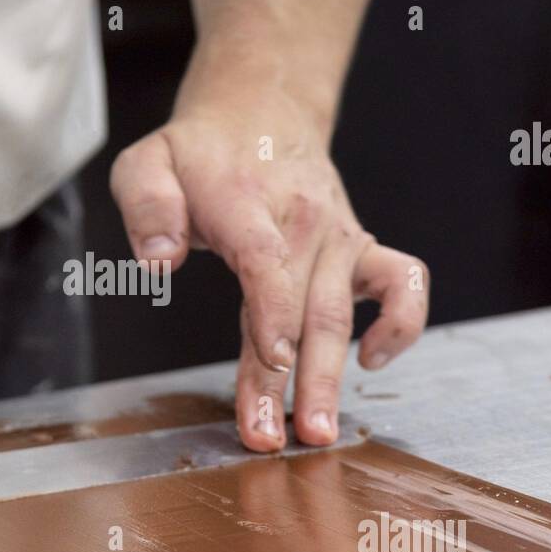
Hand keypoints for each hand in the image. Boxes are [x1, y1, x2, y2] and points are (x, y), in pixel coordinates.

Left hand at [111, 99, 428, 452]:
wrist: (261, 113)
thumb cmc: (198, 153)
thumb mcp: (147, 162)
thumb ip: (146, 206)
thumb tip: (157, 262)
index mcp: (245, 201)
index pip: (265, 260)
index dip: (271, 314)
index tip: (272, 363)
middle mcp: (302, 220)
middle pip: (304, 306)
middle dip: (293, 380)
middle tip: (274, 438)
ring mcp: (338, 235)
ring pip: (341, 312)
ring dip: (332, 377)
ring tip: (317, 432)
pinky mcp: (361, 246)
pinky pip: (404, 282)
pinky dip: (402, 323)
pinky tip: (371, 360)